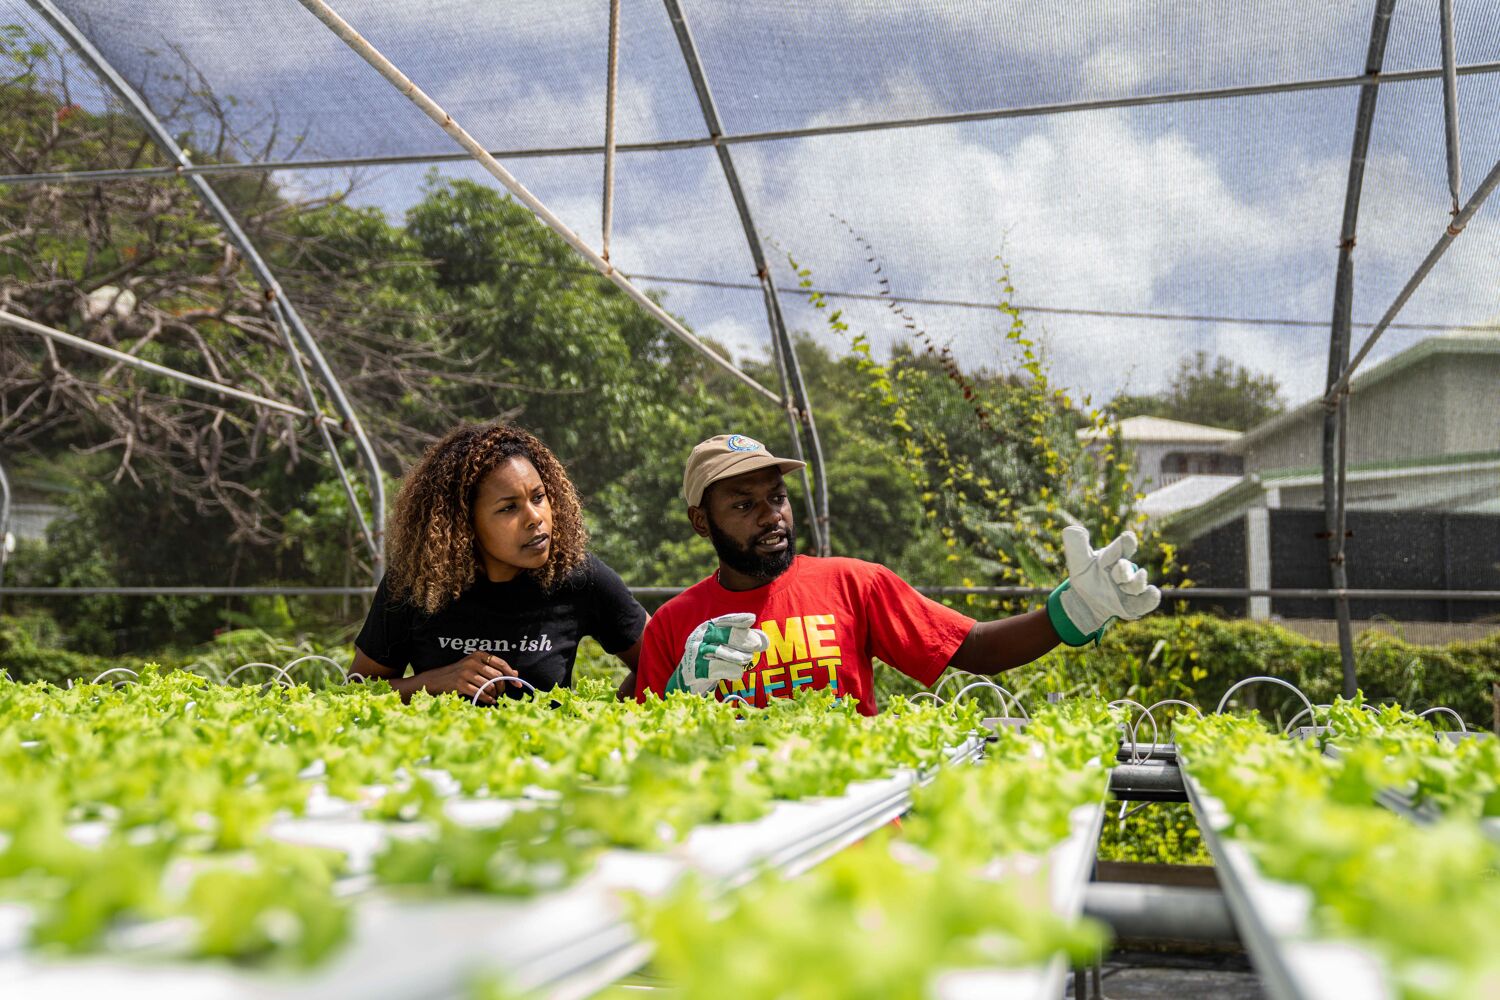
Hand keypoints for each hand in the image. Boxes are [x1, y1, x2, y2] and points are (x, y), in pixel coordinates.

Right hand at [420, 650, 519, 704]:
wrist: (437, 679)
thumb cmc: (460, 673)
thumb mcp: (476, 666)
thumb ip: (495, 668)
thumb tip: (515, 673)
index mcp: (478, 655)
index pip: (501, 664)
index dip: (511, 675)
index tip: (518, 684)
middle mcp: (473, 662)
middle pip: (497, 676)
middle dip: (502, 687)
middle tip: (501, 693)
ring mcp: (466, 673)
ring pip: (489, 686)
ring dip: (494, 694)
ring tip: (494, 697)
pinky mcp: (460, 684)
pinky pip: (480, 693)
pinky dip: (487, 699)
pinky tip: (489, 701)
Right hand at [664, 613, 769, 695]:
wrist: (690, 676)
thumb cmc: (713, 657)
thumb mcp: (727, 645)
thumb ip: (745, 640)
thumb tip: (764, 640)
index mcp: (708, 627)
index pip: (724, 621)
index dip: (738, 619)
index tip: (751, 619)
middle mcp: (700, 637)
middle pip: (722, 634)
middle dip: (740, 638)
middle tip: (756, 644)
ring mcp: (695, 653)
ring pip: (717, 651)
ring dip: (735, 655)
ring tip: (748, 659)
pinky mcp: (694, 669)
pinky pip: (713, 668)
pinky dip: (727, 670)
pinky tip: (738, 673)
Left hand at [1047, 525, 1160, 646]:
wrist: (1085, 603)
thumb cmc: (1084, 578)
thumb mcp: (1077, 562)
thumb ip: (1075, 544)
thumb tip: (1073, 529)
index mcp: (1111, 557)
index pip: (1119, 549)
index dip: (1123, 544)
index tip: (1128, 538)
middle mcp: (1122, 571)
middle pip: (1125, 568)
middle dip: (1123, 568)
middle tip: (1120, 566)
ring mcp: (1129, 588)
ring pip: (1137, 585)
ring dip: (1136, 583)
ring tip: (1133, 582)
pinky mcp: (1135, 605)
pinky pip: (1146, 602)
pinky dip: (1150, 598)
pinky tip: (1153, 592)